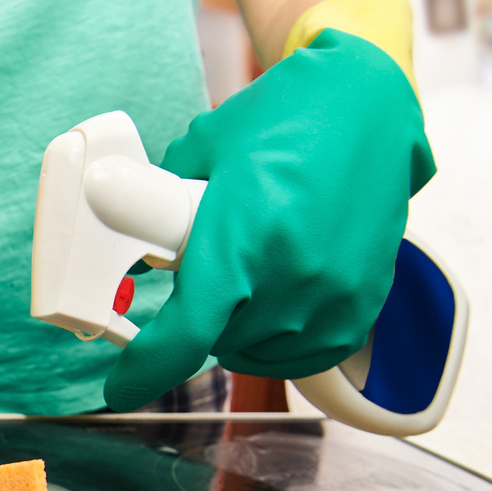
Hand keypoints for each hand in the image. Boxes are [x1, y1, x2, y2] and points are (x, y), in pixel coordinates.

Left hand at [104, 27, 435, 410]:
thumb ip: (162, 200)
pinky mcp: (362, 304)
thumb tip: (137, 241)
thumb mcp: (203, 149)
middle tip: (208, 273)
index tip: (121, 384)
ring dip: (241, 328)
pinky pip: (307, 353)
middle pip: (218, 342)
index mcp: (241, 240)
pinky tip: (277, 300)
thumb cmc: (284, 118)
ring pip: (259, 351)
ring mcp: (333, 295)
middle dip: (200, 319)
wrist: (369, 106)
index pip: (186, 334)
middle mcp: (291, 276)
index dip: (145, 370)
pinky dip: (282, 338)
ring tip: (249, 275)